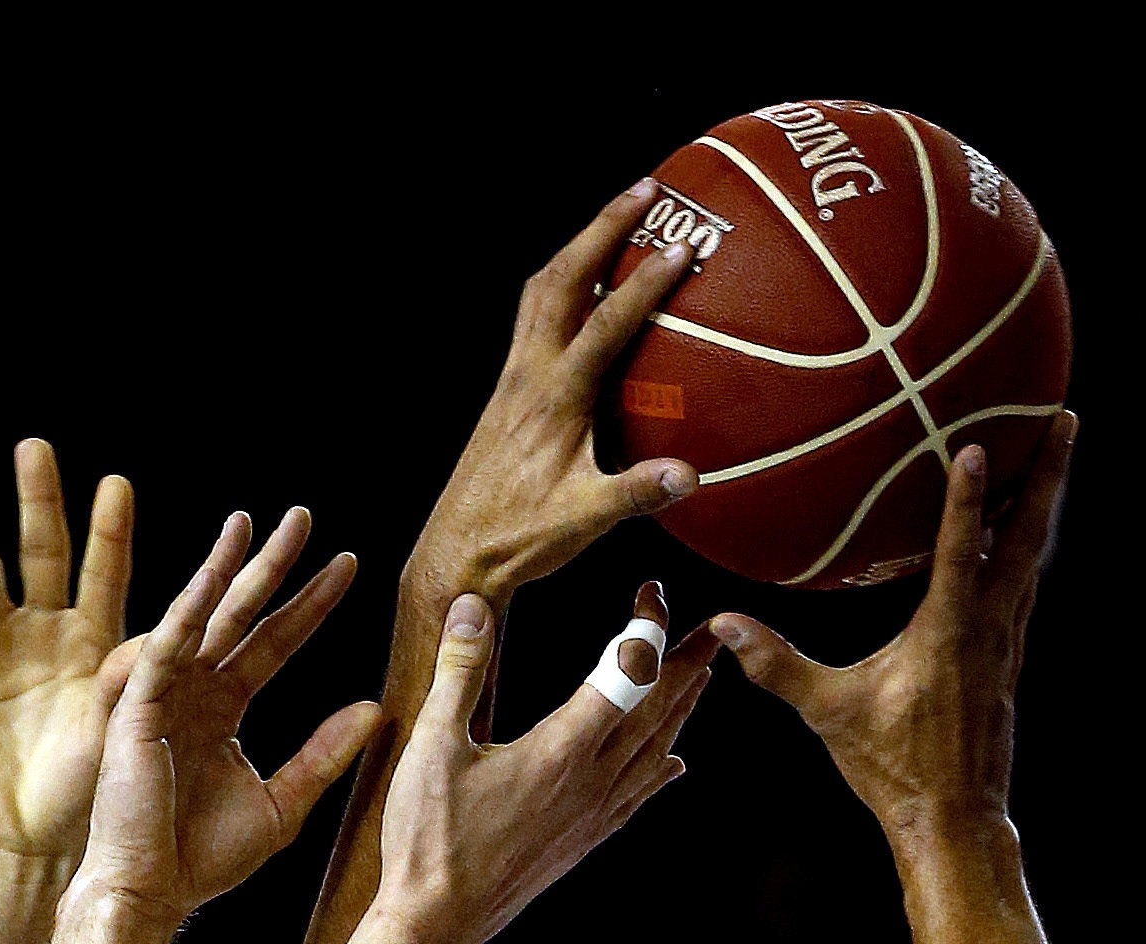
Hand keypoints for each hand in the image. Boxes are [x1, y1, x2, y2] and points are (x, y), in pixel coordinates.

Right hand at [0, 440, 138, 874]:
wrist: (24, 841)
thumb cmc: (83, 792)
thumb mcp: (116, 731)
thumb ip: (131, 681)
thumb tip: (160, 634)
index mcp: (93, 641)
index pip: (104, 570)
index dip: (109, 529)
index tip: (117, 485)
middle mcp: (43, 631)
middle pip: (40, 552)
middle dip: (38, 502)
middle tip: (35, 449)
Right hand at [77, 509, 382, 919]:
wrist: (150, 892)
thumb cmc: (203, 859)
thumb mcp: (283, 803)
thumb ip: (324, 755)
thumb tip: (376, 709)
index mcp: (223, 711)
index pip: (274, 643)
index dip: (310, 605)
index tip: (348, 565)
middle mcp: (194, 692)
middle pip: (241, 614)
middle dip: (272, 566)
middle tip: (303, 516)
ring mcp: (163, 694)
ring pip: (200, 615)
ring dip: (225, 567)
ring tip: (253, 522)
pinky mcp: (136, 706)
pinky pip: (165, 647)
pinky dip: (187, 609)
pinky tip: (212, 576)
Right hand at [375, 583, 717, 943]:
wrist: (439, 921)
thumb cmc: (430, 836)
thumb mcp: (434, 743)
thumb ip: (458, 671)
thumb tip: (471, 607)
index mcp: (562, 750)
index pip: (625, 672)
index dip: (646, 626)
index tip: (652, 591)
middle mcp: (592, 781)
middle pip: (658, 710)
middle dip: (686, 661)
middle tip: (713, 627)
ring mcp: (593, 814)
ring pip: (657, 751)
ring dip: (682, 709)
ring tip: (700, 677)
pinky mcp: (584, 839)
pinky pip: (640, 794)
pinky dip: (663, 768)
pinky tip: (674, 763)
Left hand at [410, 178, 701, 597]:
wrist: (456, 553)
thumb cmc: (519, 539)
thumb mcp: (583, 520)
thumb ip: (635, 493)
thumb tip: (689, 475)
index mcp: (553, 398)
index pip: (606, 322)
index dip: (646, 282)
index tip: (684, 244)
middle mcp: (527, 376)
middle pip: (562, 279)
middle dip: (604, 228)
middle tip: (648, 189)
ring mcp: (512, 381)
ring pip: (540, 292)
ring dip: (578, 248)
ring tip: (617, 218)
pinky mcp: (506, 394)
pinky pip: (534, 320)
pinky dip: (562, 288)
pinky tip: (585, 291)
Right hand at [708, 413, 1078, 842]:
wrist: (952, 820)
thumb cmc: (892, 767)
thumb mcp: (828, 712)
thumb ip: (777, 665)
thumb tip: (723, 624)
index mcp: (949, 635)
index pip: (963, 552)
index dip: (969, 498)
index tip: (979, 445)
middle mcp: (990, 629)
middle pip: (1029, 538)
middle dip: (1049, 477)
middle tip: (1065, 419)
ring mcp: (1006, 643)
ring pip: (1033, 557)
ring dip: (1043, 505)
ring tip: (1050, 456)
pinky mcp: (1006, 657)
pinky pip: (1021, 584)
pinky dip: (1024, 545)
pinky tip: (1015, 533)